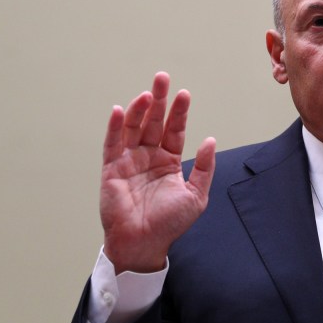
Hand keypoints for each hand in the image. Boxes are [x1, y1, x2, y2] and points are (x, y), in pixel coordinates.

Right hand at [99, 72, 215, 273]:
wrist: (144, 244)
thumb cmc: (169, 224)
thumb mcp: (195, 196)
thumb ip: (203, 168)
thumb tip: (210, 140)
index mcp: (168, 161)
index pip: (175, 130)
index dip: (179, 112)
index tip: (184, 94)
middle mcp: (148, 156)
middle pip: (153, 122)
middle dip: (158, 100)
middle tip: (162, 78)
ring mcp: (129, 161)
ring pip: (134, 128)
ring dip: (139, 109)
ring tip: (147, 94)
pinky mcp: (111, 169)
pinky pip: (113, 143)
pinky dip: (116, 126)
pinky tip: (122, 110)